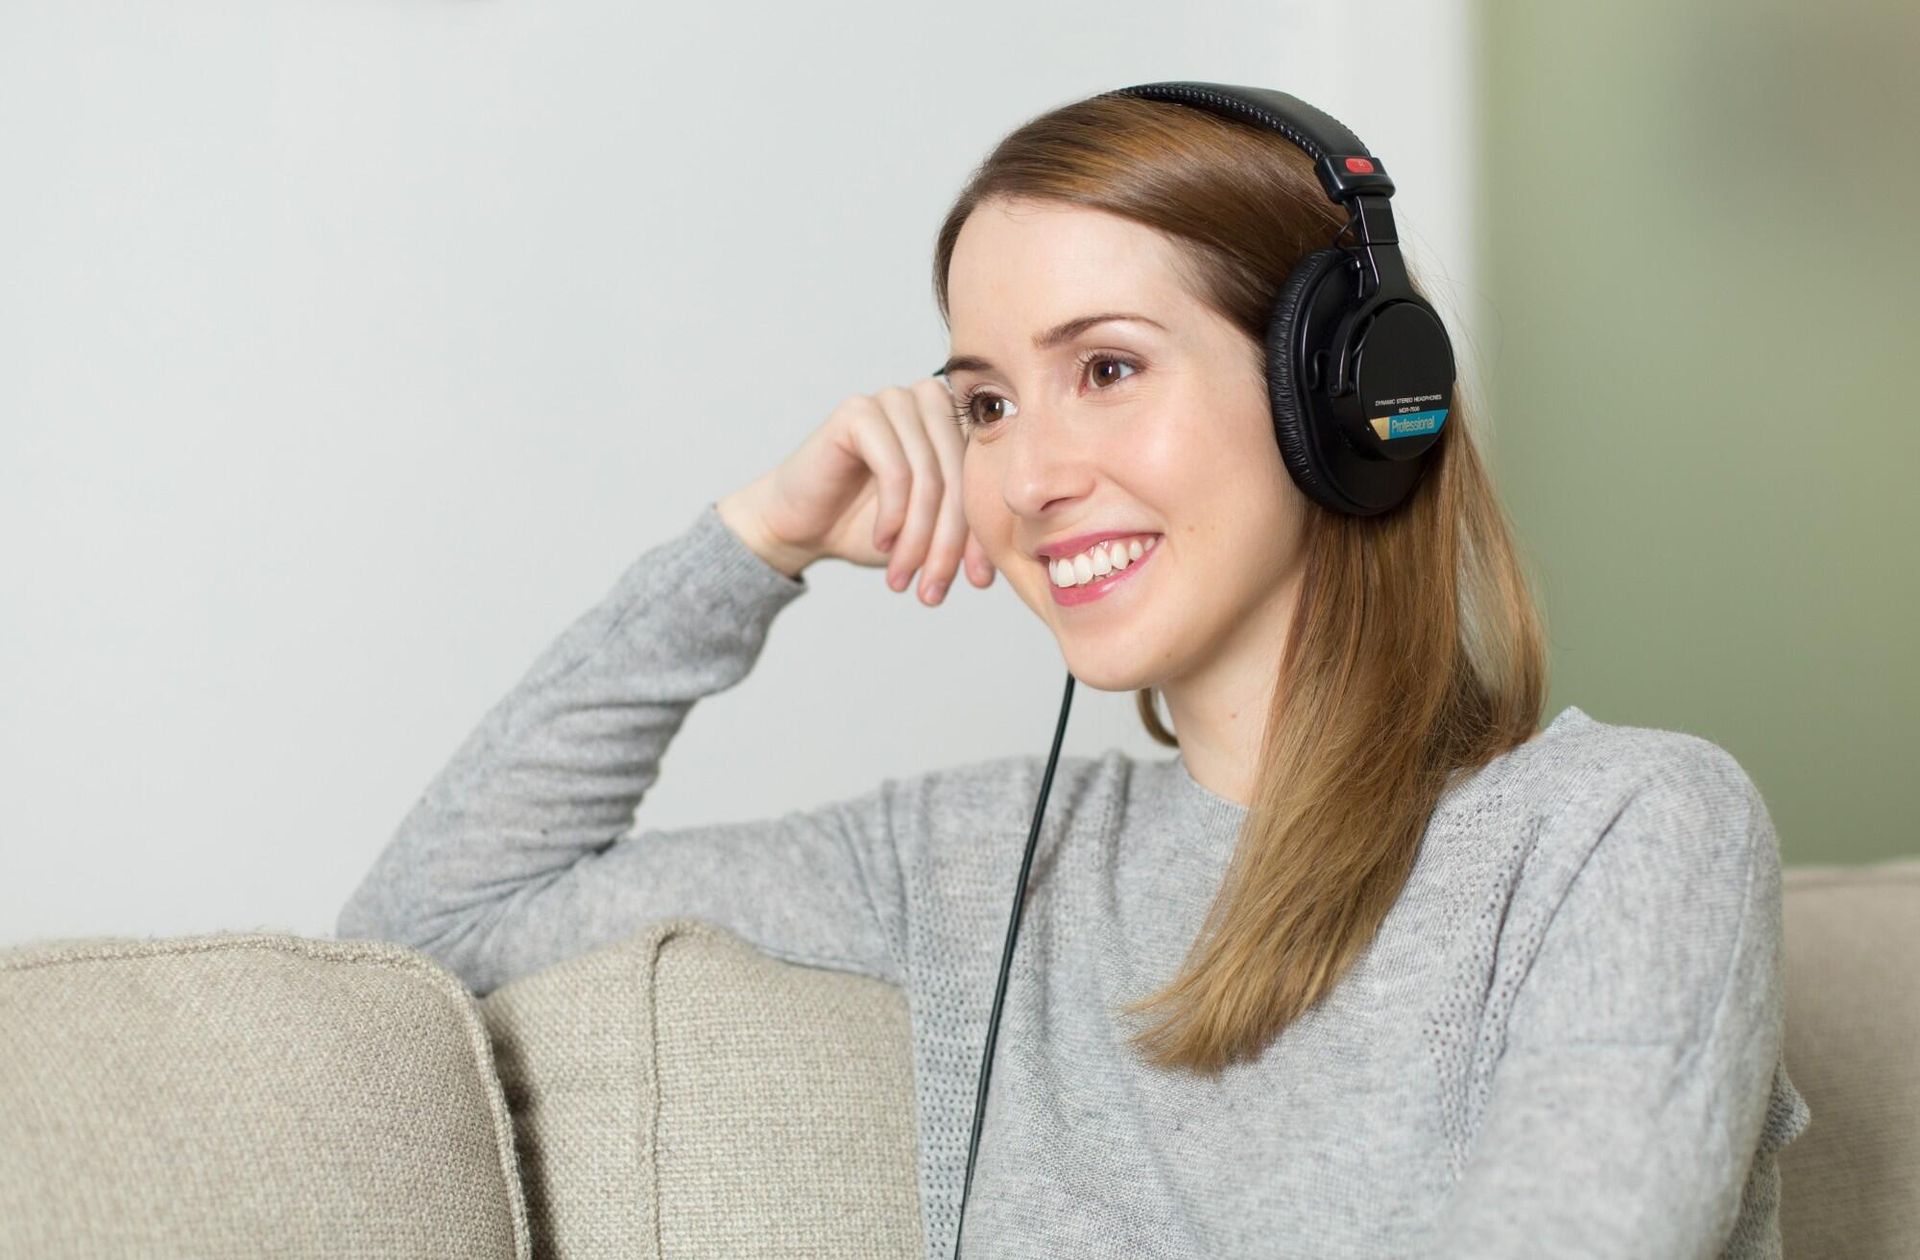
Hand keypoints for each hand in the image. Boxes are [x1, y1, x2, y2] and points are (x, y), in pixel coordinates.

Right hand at [719, 378, 996, 604]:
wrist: (799, 526)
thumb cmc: (867, 527)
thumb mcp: (931, 533)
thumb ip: (970, 529)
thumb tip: (1015, 553)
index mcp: (955, 423)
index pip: (985, 479)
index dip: (984, 535)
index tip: (979, 582)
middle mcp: (928, 401)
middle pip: (959, 478)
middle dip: (949, 543)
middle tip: (933, 590)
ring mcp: (893, 401)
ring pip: (929, 478)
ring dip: (918, 537)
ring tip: (903, 576)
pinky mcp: (858, 412)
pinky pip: (895, 469)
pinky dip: (892, 515)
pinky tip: (881, 542)